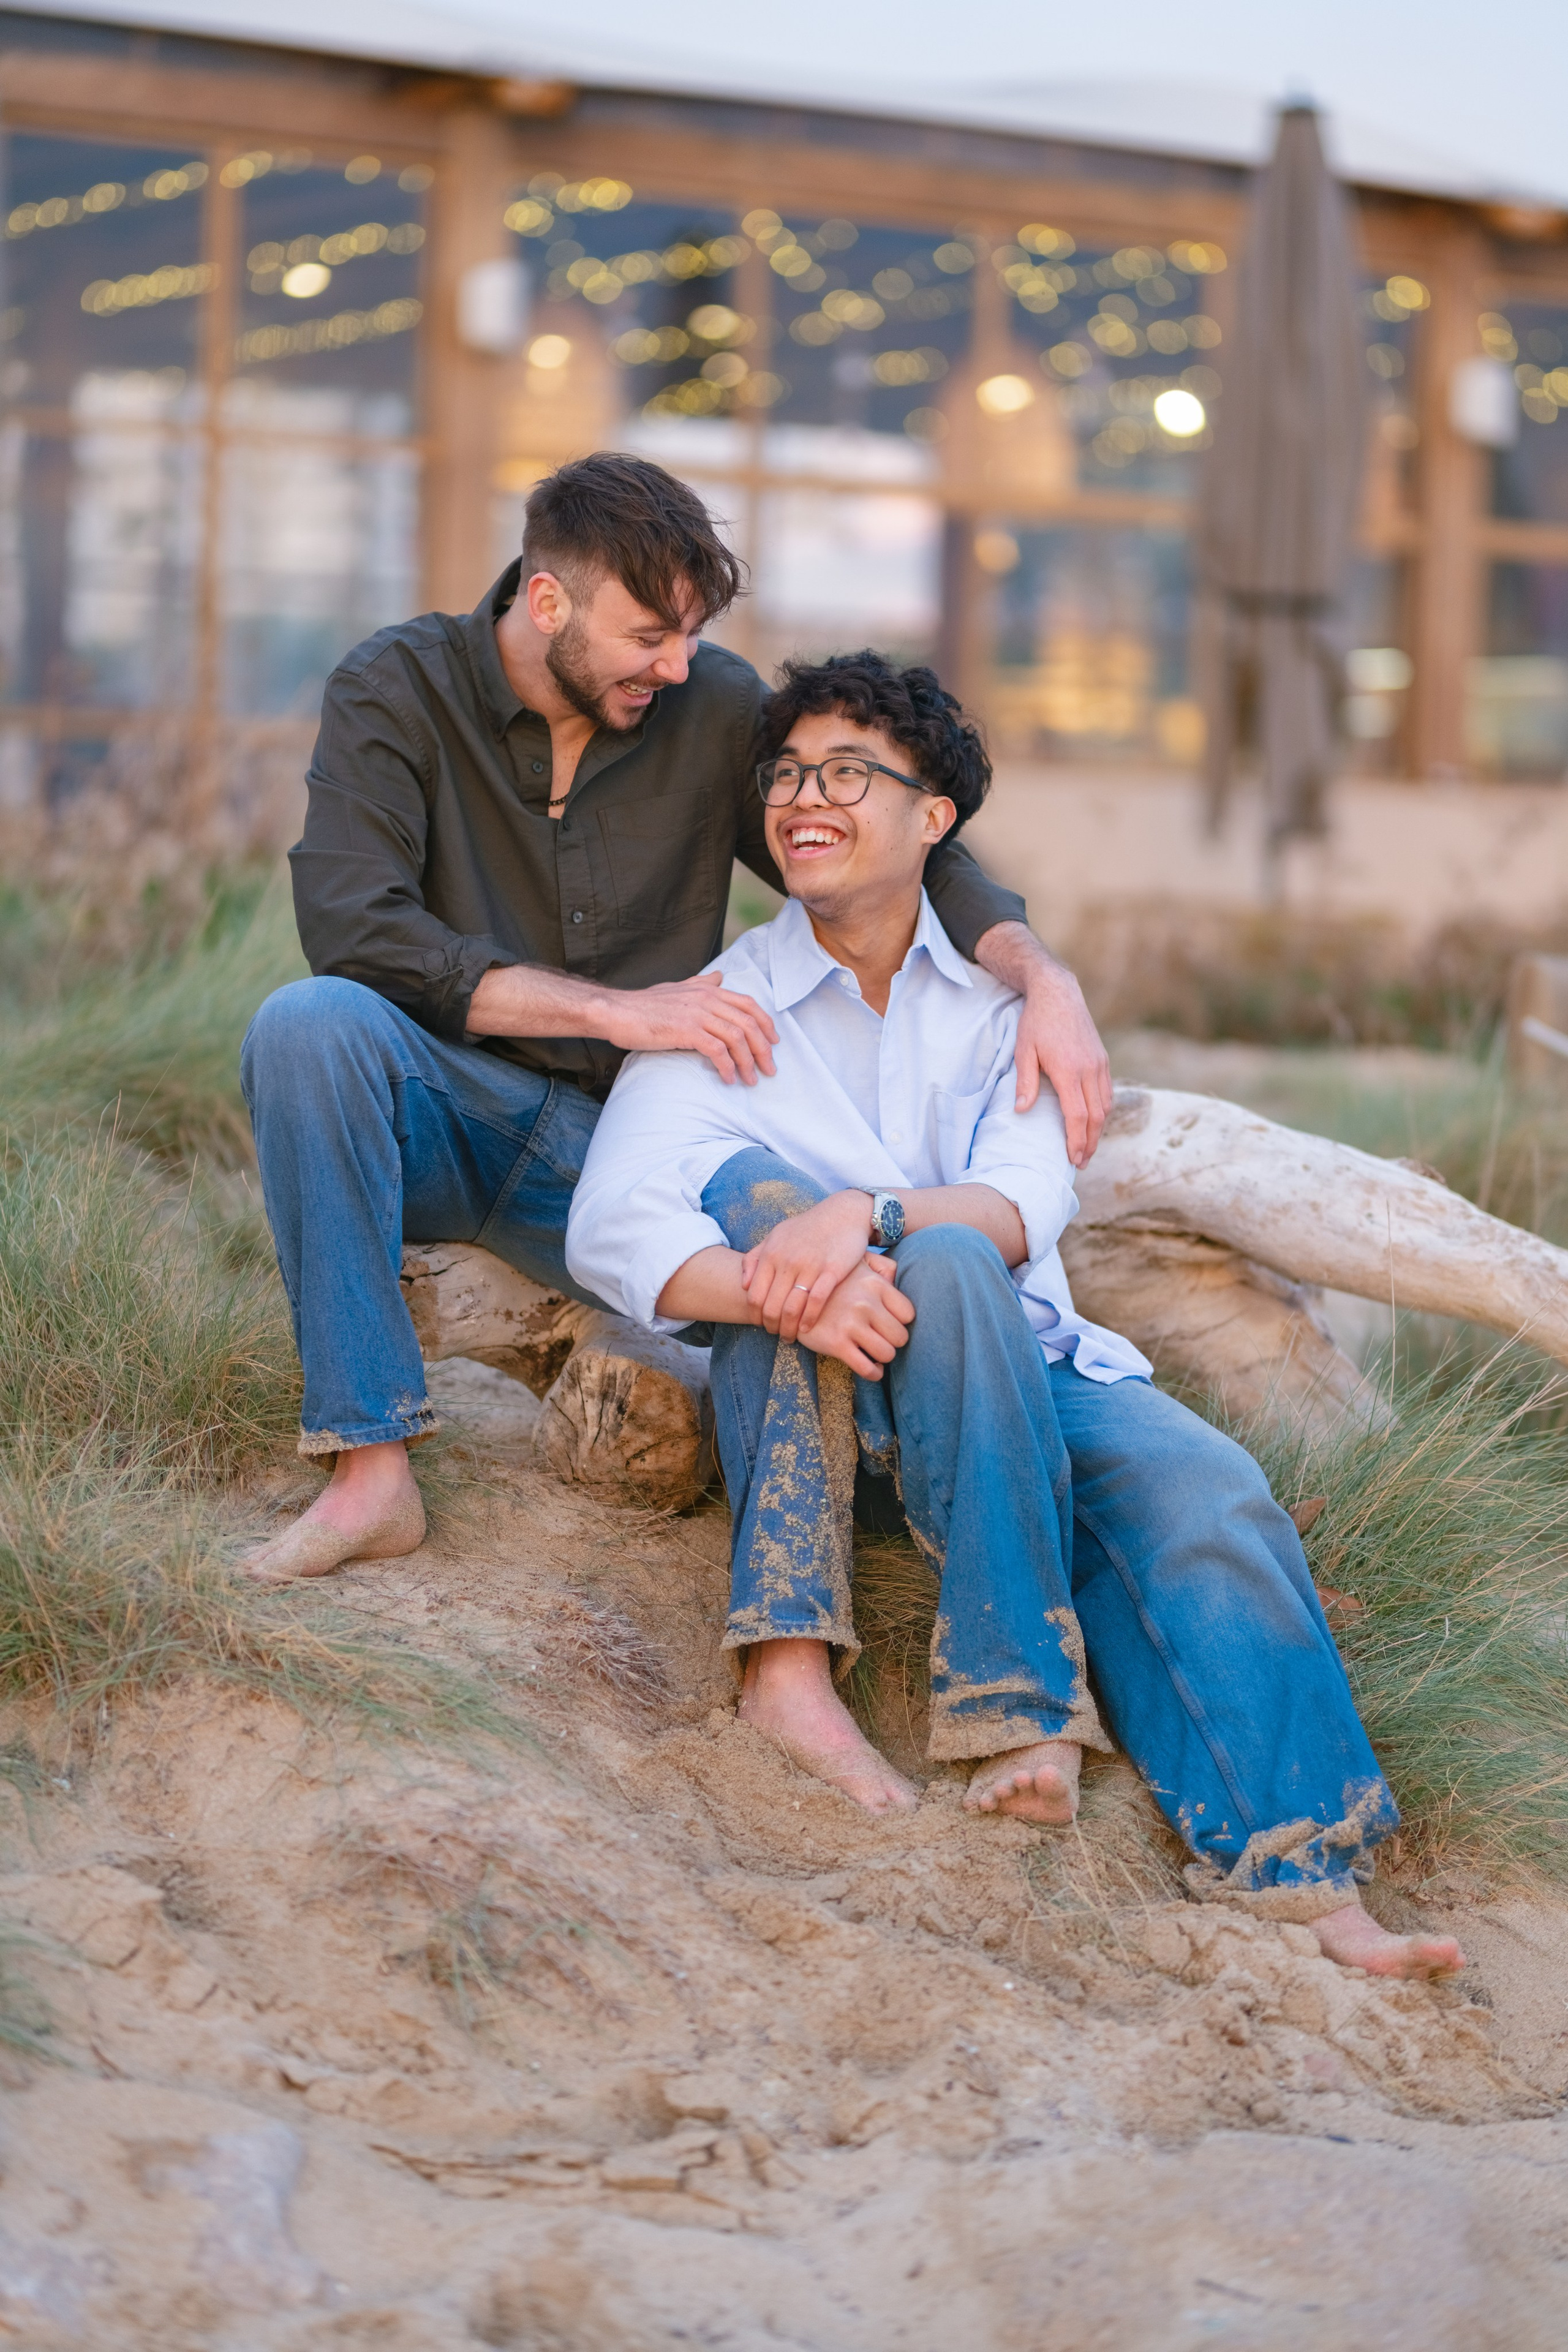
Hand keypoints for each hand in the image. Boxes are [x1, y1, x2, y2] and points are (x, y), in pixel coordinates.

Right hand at [600, 971, 778, 1084]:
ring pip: (737, 1038)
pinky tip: (728, 1079)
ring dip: (748, 1062)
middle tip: (769, 1069)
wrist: (617, 1012)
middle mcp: (707, 999)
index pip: (749, 1004)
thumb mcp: (677, 988)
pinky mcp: (686, 1031)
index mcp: (708, 989)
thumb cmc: (644, 1005)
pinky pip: (717, 1051)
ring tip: (750, 1080)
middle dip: (763, 1049)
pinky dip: (727, 1067)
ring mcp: (697, 1014)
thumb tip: (719, 976)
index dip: (766, 1024)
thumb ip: (701, 983)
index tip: (773, 1043)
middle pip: (749, 1023)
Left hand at [742, 1189, 882, 1339]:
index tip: (761, 1324)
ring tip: (790, 1336)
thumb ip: (755, 1257)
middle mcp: (787, 1261)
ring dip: (788, 1329)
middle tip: (776, 1334)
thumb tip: (743, 1284)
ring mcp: (810, 1266)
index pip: (754, 1295)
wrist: (842, 1214)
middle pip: (771, 1307)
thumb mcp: (776, 1235)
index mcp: (771, 1253)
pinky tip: (807, 1329)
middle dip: (771, 1327)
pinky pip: (816, 1303)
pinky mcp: (832, 1271)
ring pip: (792, 1308)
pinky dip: (809, 1320)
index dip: (755, 1316)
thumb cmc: (807, 1228)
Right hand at [797, 1260, 914, 1379]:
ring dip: (883, 1357)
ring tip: (875, 1353)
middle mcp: (866, 1303)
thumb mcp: (856, 1263)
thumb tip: (896, 1277)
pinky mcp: (836, 1343)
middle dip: (893, 1342)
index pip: (908, 1314)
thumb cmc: (831, 1281)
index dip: (901, 1322)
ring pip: (887, 1354)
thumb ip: (881, 1267)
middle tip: (882, 1340)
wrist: (791, 1294)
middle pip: (900, 1337)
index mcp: (875, 1284)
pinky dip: (873, 1373)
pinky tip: (870, 1369)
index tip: (891, 1324)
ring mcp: (851, 1324)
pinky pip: (867, 1368)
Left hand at [1013, 965, 1111, 1164]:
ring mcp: (1099, 1064)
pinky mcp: (1102, 1059)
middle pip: (1096, 1117)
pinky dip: (1103, 1111)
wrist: (1058, 993)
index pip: (1078, 1116)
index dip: (1076, 1140)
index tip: (1073, 1158)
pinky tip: (1094, 1122)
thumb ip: (1025, 1082)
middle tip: (1081, 1162)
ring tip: (1087, 1147)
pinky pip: (1107, 1092)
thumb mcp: (1024, 1051)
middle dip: (1089, 1143)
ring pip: (1106, 1106)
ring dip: (1098, 1130)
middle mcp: (1089, 1070)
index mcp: (1069, 1071)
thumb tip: (1022, 1111)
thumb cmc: (1036, 1022)